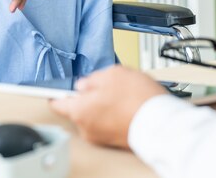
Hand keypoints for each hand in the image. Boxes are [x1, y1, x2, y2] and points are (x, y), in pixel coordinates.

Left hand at [50, 65, 167, 148]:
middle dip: (88, 95)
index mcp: (79, 110)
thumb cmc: (138, 99)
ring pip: (93, 115)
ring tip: (121, 94)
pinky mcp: (113, 140)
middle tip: (104, 84)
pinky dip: (112, 114)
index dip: (56, 92)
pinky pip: (106, 123)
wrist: (160, 123)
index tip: (54, 87)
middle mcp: (86, 128)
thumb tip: (85, 84)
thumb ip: (92, 78)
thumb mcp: (112, 74)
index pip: (57, 102)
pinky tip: (126, 105)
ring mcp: (99, 137)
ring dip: (102, 105)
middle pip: (78, 108)